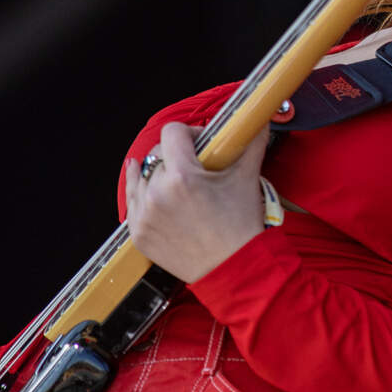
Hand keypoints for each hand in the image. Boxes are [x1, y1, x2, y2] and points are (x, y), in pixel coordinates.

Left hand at [124, 121, 272, 281]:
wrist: (235, 270)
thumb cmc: (241, 227)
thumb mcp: (247, 179)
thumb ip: (251, 143)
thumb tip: (258, 121)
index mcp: (182, 177)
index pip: (172, 132)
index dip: (189, 132)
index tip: (200, 143)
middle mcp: (158, 194)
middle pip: (157, 153)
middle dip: (176, 155)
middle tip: (194, 166)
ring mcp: (145, 215)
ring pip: (143, 176)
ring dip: (159, 175)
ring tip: (177, 183)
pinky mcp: (139, 233)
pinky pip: (133, 201)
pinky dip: (142, 193)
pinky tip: (147, 185)